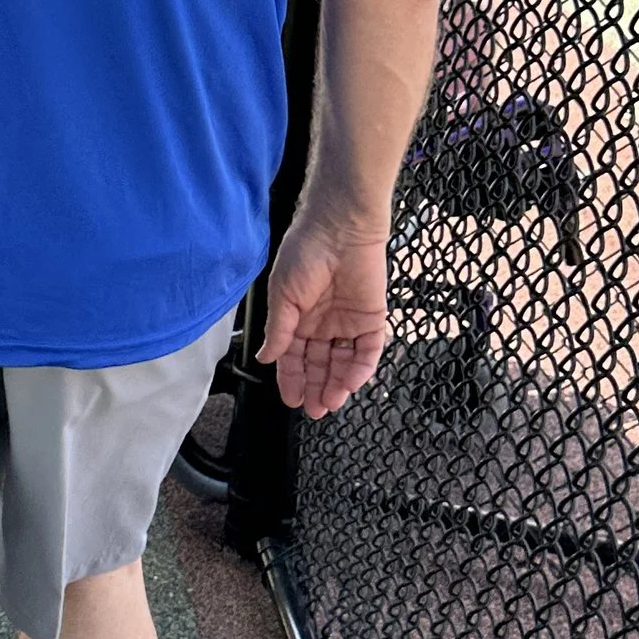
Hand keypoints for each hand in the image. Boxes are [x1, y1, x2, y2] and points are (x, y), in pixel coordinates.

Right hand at [256, 203, 392, 418]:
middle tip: (314, 410)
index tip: (291, 400)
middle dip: (315, 388)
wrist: (341, 228)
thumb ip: (279, 330)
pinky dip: (360, 368)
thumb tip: (266, 358)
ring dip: (336, 383)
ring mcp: (348, 322)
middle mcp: (322, 324)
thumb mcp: (283, 295)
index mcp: (298, 318)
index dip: (291, 379)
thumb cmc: (305, 252)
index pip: (293, 357)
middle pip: (319, 364)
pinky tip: (349, 382)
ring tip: (330, 402)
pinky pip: (368, 349)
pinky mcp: (372, 317)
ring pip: (343, 362)